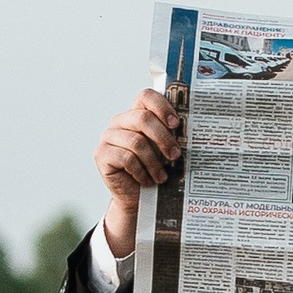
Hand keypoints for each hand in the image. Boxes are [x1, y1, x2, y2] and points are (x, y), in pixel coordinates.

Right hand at [93, 86, 181, 258]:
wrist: (136, 197)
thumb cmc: (153, 170)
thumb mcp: (164, 150)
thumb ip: (171, 135)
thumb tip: (191, 130)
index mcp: (136, 114)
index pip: (146, 96)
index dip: (163, 106)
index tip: (177, 124)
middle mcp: (119, 121)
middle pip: (143, 118)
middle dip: (163, 138)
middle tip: (175, 155)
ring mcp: (108, 137)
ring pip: (136, 142)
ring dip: (154, 161)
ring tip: (162, 176)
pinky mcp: (101, 154)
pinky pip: (126, 158)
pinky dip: (140, 171)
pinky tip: (146, 180)